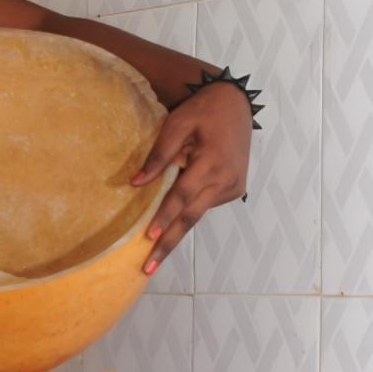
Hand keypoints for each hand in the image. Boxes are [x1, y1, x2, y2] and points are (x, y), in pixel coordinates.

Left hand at [131, 82, 253, 271]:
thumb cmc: (203, 111)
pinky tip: (174, 221)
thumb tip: (136, 183)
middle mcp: (225, 179)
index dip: (165, 217)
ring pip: (198, 214)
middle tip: (149, 267)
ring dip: (177, 231)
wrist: (236, 104)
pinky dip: (190, 212)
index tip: (149, 238)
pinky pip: (206, 204)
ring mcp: (232, 187)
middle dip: (169, 243)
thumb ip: (159, 155)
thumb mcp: (177, 124)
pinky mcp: (235, 189)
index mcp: (212, 162)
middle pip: (191, 216)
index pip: (182, 196)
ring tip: (156, 255)